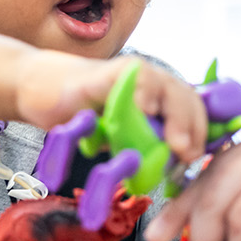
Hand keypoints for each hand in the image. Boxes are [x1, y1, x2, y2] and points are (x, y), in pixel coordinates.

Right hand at [15, 51, 207, 163]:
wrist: (41, 90)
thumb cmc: (82, 113)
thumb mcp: (118, 136)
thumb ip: (140, 145)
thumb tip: (164, 169)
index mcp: (158, 97)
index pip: (191, 110)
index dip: (198, 132)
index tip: (192, 157)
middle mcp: (151, 81)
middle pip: (185, 97)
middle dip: (192, 126)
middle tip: (186, 152)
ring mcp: (133, 74)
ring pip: (168, 87)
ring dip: (177, 115)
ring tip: (176, 142)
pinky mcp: (112, 71)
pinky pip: (137, 78)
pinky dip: (146, 91)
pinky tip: (145, 108)